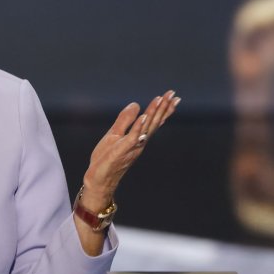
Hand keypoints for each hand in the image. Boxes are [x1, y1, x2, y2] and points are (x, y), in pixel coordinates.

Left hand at [81, 89, 179, 210]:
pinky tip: (143, 116)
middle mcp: (139, 142)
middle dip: (163, 108)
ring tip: (161, 99)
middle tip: (174, 94)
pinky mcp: (122, 150)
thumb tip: (136, 104)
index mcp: (137, 138)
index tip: (173, 96)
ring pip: (146, 128)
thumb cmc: (106, 159)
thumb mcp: (115, 135)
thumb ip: (125, 120)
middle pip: (153, 122)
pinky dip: (138, 127)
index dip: (163, 109)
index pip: (153, 121)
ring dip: (153, 113)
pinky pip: (132, 137)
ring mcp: (132, 147)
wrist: (99, 180)